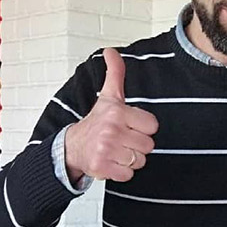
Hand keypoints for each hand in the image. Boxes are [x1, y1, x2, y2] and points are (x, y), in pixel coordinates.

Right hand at [64, 47, 158, 182]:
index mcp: (117, 113)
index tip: (130, 126)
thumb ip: (115, 74)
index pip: (153, 126)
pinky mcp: (102, 168)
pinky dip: (122, 172)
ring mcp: (106, 150)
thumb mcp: (109, 97)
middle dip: (138, 145)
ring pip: (140, 161)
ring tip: (117, 150)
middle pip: (148, 145)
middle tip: (122, 139)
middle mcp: (111, 131)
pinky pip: (129, 175)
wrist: (73, 146)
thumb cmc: (97, 122)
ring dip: (131, 159)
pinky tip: (112, 162)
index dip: (143, 128)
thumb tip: (111, 51)